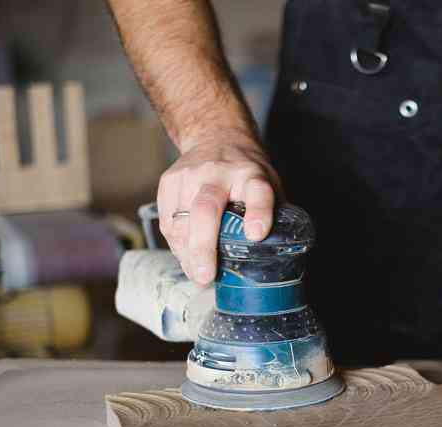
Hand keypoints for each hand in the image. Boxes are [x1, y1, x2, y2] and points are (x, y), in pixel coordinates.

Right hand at [157, 133, 281, 284]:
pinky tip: (187, 258)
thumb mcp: (270, 186)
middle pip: (206, 208)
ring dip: (188, 254)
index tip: (256, 234)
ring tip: (199, 275)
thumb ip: (273, 217)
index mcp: (252, 174)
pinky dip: (177, 246)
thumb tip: (273, 262)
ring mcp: (190, 175)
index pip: (258, 192)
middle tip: (206, 275)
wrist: (217, 137)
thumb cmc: (248, 173)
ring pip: (181, 220)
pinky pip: (168, 222)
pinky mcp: (169, 182)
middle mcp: (219, 172)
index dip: (258, 213)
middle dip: (204, 246)